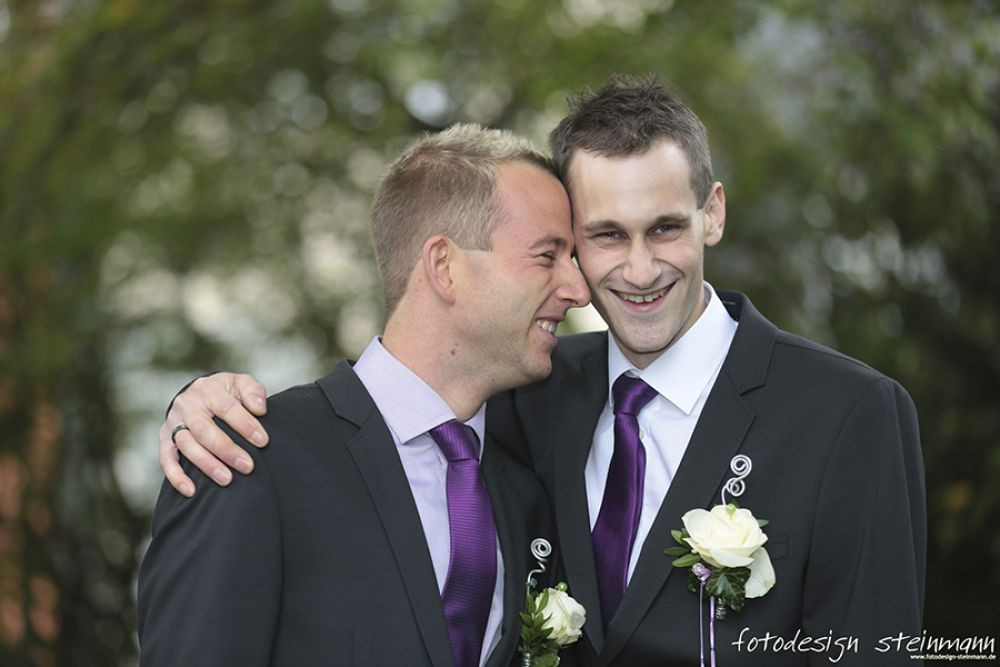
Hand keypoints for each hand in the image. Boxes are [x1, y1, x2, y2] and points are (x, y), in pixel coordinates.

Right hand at [159, 373, 268, 496]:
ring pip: (186, 445)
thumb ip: (253, 392)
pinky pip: (166, 459)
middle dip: (226, 449)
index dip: (244, 424)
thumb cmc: (226, 393)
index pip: (226, 407)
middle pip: (204, 429)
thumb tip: (260, 409)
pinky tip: (191, 491)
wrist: (198, 394)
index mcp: (208, 389)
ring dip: (206, 464)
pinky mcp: (165, 439)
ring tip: (227, 480)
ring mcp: (173, 422)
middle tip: (247, 466)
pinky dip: (176, 476)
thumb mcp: (240, 384)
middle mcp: (187, 405)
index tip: (262, 441)